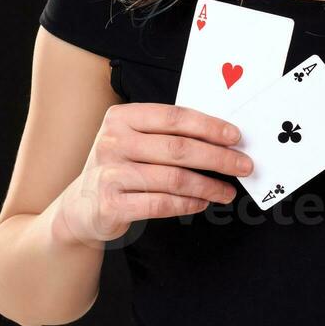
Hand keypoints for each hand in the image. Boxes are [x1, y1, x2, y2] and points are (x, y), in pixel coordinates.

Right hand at [57, 103, 251, 243]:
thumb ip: (167, 135)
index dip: (209, 126)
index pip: (173, 117)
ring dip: (209, 185)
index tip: (235, 136)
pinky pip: (161, 203)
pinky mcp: (111, 204)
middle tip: (244, 165)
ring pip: (174, 178)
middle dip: (218, 157)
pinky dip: (189, 203)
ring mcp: (110, 173)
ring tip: (228, 190)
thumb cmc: (119, 168)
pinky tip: (204, 202)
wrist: (80, 208)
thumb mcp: (134, 141)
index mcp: (121, 118)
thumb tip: (221, 137)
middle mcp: (113, 141)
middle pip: (178, 148)